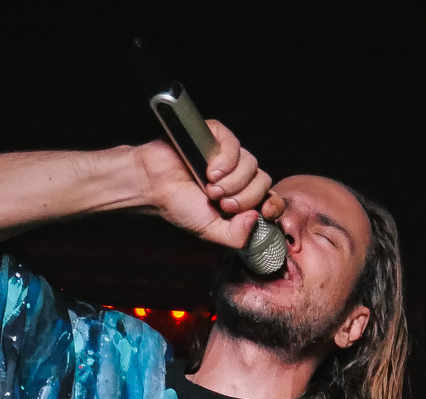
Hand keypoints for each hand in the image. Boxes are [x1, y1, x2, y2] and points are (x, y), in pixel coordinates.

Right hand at [135, 120, 282, 248]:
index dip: (273, 204)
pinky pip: (235, 145)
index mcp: (240, 196)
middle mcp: (237, 174)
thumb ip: (235, 236)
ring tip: (209, 187)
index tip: (264, 212)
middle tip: (221, 202)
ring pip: (251, 164)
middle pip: (263, 181)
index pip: (270, 197)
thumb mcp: (210, 231)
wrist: (152, 186)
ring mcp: (228, 154)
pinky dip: (226, 160)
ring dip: (232, 181)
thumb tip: (256, 218)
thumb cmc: (178, 205)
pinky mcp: (216, 136)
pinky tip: (209, 170)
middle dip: (245, 196)